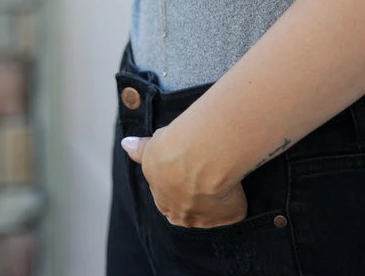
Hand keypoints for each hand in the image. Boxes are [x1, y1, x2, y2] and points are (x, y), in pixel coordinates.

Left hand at [121, 128, 247, 228]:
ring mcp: (206, 220)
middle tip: (204, 175)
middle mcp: (182, 215)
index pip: (166, 198)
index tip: (183, 172)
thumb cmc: (172, 150)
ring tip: (223, 178)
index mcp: (162, 199)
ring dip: (216, 200)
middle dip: (193, 197)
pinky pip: (234, 212)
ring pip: (211, 213)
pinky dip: (237, 200)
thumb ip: (141, 150)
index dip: (174, 186)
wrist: (198, 155)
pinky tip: (238, 184)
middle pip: (187, 209)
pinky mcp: (230, 216)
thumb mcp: (152, 148)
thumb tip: (126, 144)